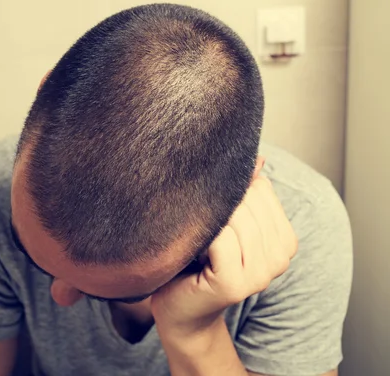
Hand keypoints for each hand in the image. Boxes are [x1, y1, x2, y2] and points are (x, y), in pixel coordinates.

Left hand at [151, 176, 297, 340]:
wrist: (181, 308)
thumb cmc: (198, 261)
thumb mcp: (225, 223)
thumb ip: (245, 193)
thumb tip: (257, 157)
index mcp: (285, 241)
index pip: (261, 189)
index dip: (231, 190)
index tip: (213, 211)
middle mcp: (280, 258)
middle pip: (248, 201)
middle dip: (217, 205)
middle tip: (200, 227)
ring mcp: (260, 274)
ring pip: (234, 217)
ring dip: (207, 221)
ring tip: (196, 240)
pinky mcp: (234, 283)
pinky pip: (219, 238)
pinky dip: (202, 236)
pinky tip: (192, 249)